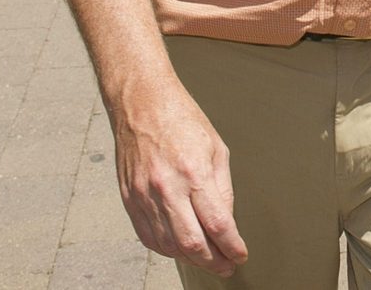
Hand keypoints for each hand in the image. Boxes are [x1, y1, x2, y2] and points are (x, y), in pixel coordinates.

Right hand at [112, 80, 248, 276]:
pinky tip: (180, 248)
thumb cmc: (182, 120)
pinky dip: (166, 249)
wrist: (142, 105)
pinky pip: (148, 237)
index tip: (240, 255)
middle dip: (213, 261)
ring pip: (169, 246)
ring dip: (190, 258)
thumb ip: (222, 188)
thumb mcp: (216, 149)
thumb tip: (226, 221)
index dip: (232, 246)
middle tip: (226, 266)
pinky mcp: (130, 199)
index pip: (217, 224)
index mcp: (194, 173)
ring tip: (207, 258)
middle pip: (192, 243)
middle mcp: (167, 188)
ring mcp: (144, 196)